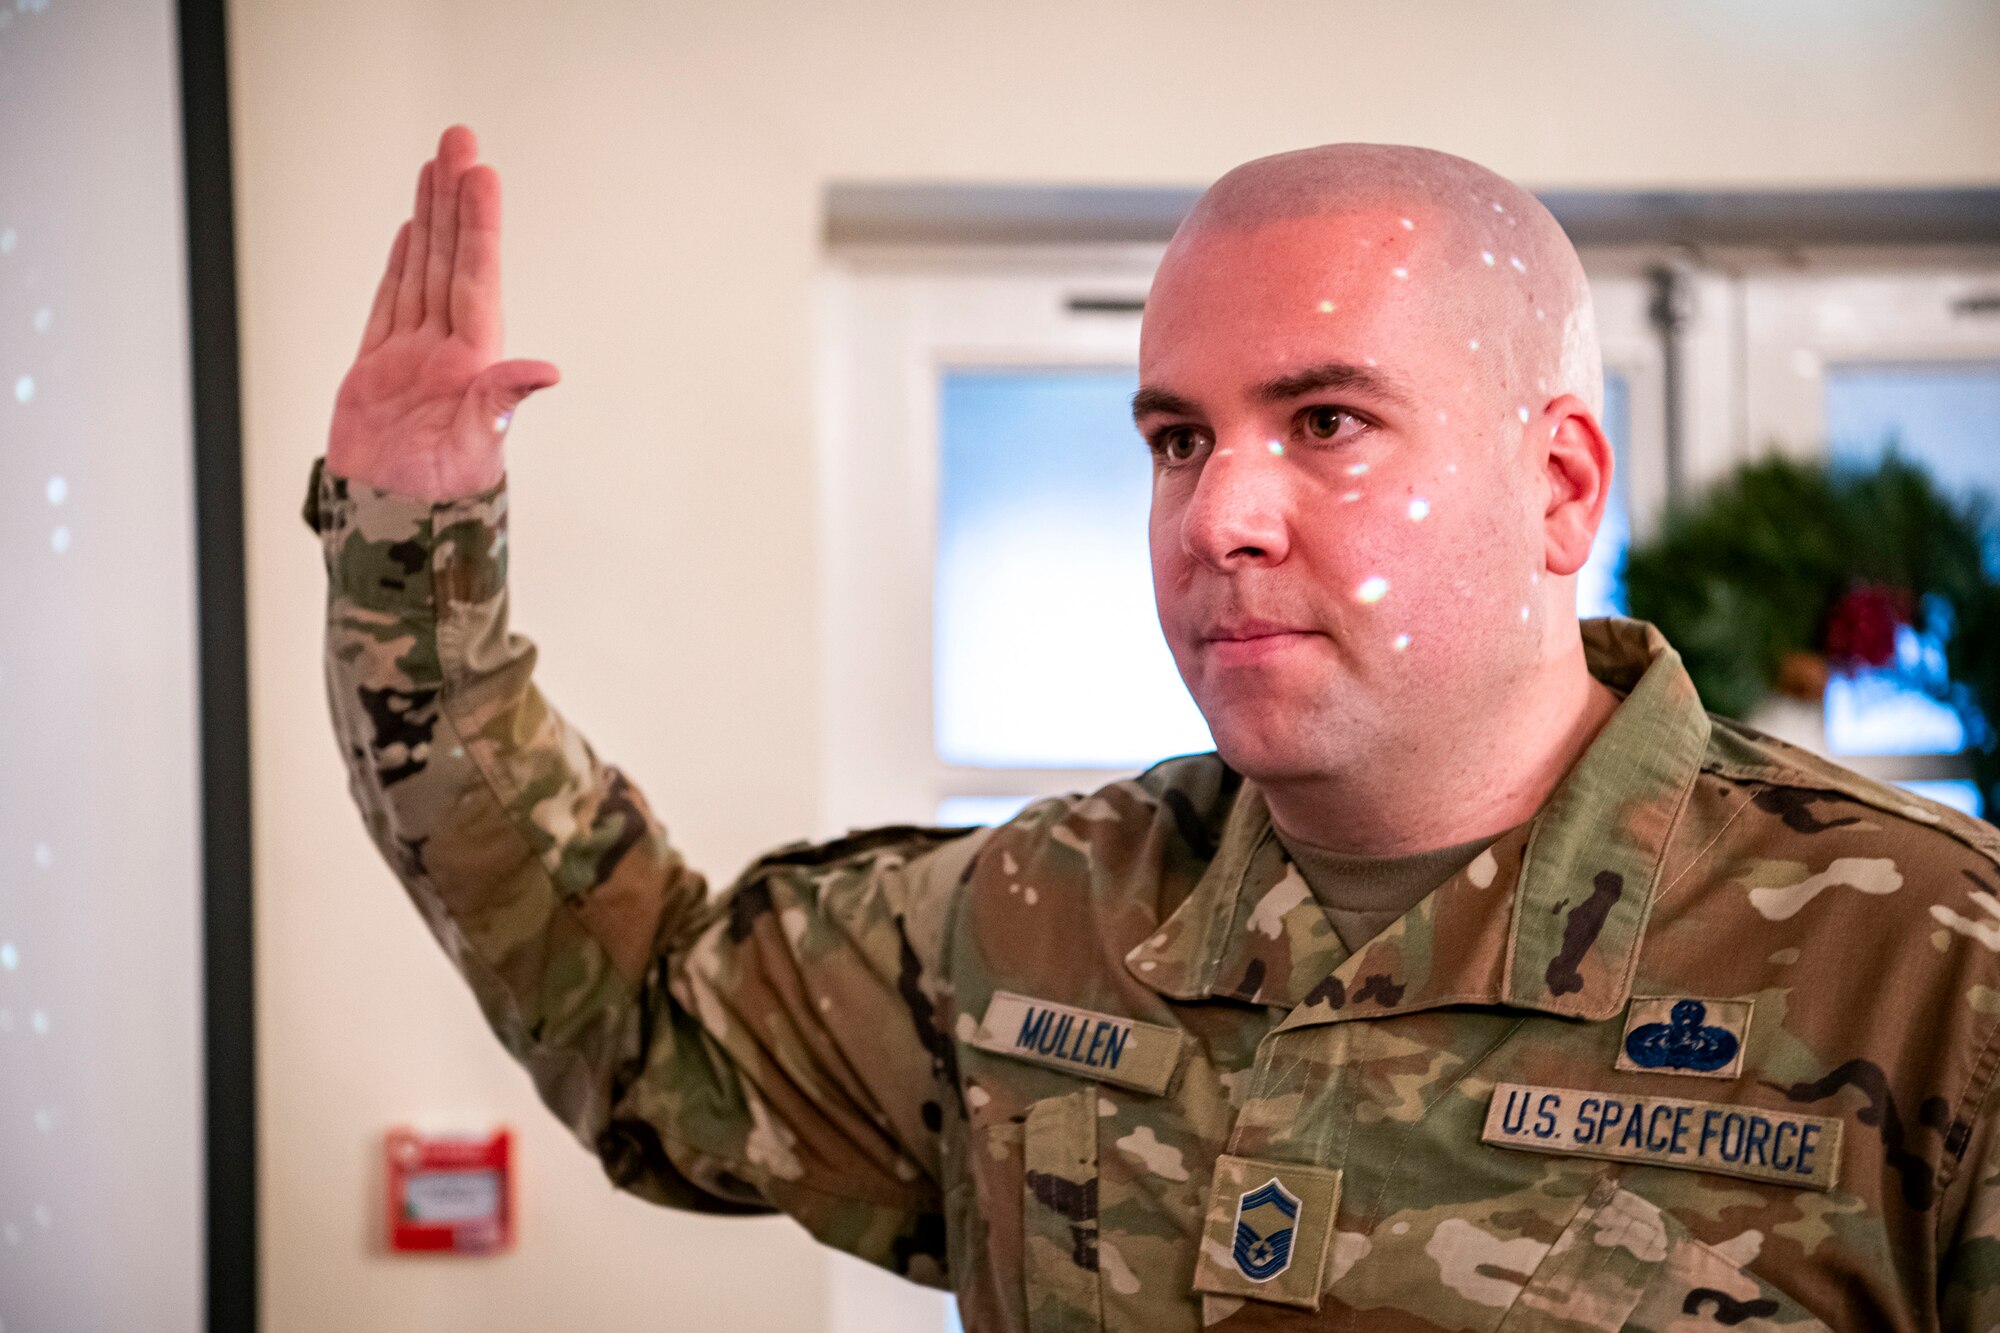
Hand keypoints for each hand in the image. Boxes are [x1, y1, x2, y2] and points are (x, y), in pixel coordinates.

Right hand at [325, 124, 558, 501]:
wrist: (395, 533)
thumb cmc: (443, 499)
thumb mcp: (479, 448)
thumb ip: (503, 402)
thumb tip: (546, 371)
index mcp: (474, 362)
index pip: (476, 275)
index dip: (478, 223)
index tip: (480, 172)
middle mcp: (447, 352)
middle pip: (451, 258)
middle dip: (455, 199)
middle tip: (459, 138)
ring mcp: (412, 358)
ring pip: (423, 272)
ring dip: (431, 221)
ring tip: (437, 168)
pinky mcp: (377, 372)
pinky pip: (391, 305)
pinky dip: (402, 267)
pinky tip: (414, 233)